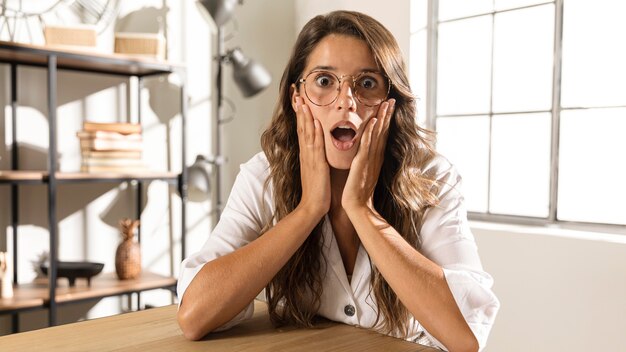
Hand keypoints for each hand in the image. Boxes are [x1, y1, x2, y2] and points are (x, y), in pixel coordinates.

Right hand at [295, 96, 330, 218]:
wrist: (312, 207)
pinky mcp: (316, 165)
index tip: (298, 98)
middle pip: (301, 127)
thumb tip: (318, 146)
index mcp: (307, 154)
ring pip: (306, 133)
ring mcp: (310, 158)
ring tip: (302, 100)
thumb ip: (316, 156)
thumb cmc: (317, 190)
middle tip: (296, 92)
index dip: (300, 113)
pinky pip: (315, 146)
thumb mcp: (316, 169)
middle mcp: (306, 153)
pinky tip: (313, 122)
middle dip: (299, 109)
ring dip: (304, 116)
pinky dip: (313, 133)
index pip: (302, 129)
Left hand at [342, 99, 394, 212]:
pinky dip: (371, 132)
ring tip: (387, 103)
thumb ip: (366, 160)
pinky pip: (367, 144)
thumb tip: (366, 152)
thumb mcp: (364, 171)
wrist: (357, 206)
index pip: (382, 134)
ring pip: (378, 134)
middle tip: (392, 99)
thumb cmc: (358, 191)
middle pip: (383, 131)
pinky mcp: (363, 162)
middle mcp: (375, 156)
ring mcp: (370, 158)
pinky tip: (374, 121)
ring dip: (383, 118)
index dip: (386, 120)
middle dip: (388, 114)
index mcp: (375, 157)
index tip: (389, 106)